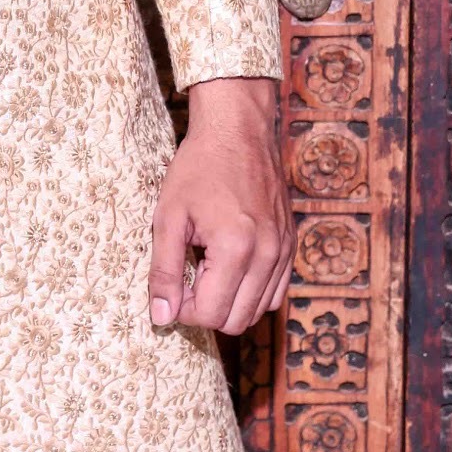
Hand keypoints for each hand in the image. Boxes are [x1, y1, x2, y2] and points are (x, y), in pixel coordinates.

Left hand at [148, 77, 293, 335]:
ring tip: (207, 271)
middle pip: (237, 320)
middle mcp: (267, 255)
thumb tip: (161, 318)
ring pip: (259, 310)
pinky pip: (276, 291)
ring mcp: (284, 251)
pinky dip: (252, 292)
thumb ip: (164, 271)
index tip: (172, 285)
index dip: (184, 310)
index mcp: (236, 250)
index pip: (211, 315)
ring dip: (230, 303)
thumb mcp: (169, 217)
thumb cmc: (198, 168)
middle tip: (187, 280)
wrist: (237, 130)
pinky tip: (230, 268)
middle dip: (206, 311)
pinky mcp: (290, 244)